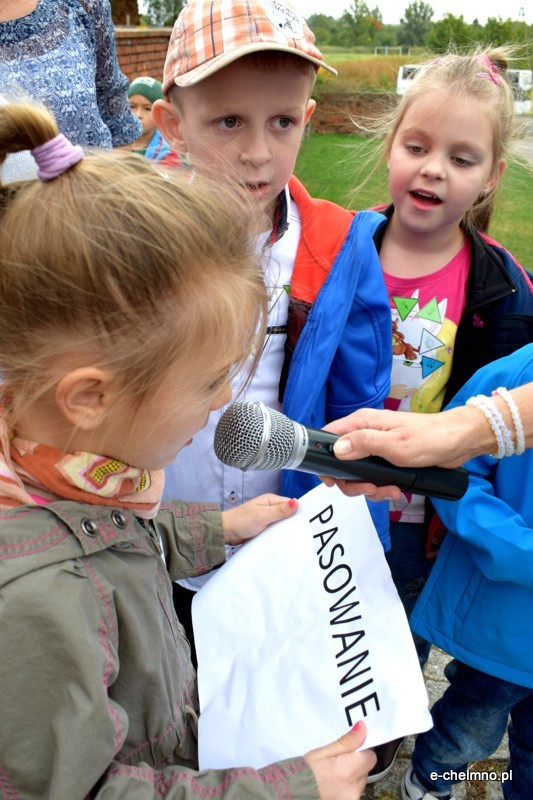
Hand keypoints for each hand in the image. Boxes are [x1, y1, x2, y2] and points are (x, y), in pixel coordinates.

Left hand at [222, 494, 297, 545]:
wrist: (225, 532)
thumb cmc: (242, 521)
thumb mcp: (263, 515)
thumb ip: (280, 510)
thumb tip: (297, 502)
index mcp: (270, 500)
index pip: (289, 504)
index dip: (297, 512)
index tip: (304, 522)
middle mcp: (269, 508)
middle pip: (286, 514)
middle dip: (291, 522)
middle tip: (299, 532)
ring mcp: (266, 518)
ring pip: (281, 523)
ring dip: (284, 529)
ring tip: (292, 538)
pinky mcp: (262, 527)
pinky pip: (274, 530)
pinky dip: (277, 534)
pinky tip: (281, 540)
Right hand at [305, 721, 375, 799]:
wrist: (289, 794)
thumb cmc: (302, 772)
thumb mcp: (322, 752)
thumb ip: (346, 743)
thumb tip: (362, 728)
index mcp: (348, 771)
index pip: (370, 757)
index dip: (360, 751)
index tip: (349, 750)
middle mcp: (353, 790)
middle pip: (364, 771)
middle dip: (354, 766)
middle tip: (336, 764)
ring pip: (359, 784)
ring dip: (350, 779)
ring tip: (332, 777)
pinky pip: (353, 794)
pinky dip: (345, 790)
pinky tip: (332, 787)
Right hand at [320, 406, 481, 500]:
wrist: (459, 442)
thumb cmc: (430, 438)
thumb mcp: (395, 444)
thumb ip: (364, 444)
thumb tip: (337, 449)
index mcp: (363, 423)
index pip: (329, 437)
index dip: (325, 459)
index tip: (333, 479)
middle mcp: (366, 434)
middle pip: (341, 462)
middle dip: (353, 482)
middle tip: (370, 489)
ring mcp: (376, 448)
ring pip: (358, 474)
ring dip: (370, 488)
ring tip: (389, 490)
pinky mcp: (387, 460)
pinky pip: (374, 478)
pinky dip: (381, 488)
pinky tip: (395, 489)